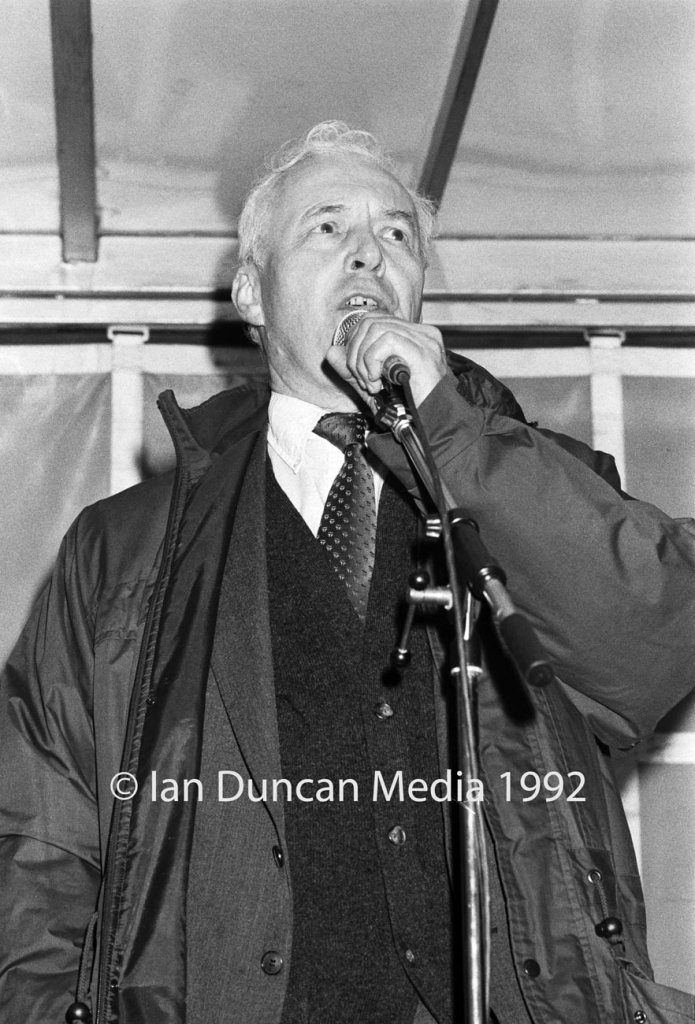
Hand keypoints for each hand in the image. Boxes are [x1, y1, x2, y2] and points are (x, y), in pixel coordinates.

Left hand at [324, 314, 448, 408]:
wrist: (432, 427)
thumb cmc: (409, 410)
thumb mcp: (372, 386)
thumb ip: (352, 369)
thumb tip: (331, 351)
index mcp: (414, 337)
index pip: (374, 320)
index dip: (355, 342)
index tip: (357, 371)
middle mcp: (422, 333)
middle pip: (371, 322)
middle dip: (355, 353)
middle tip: (363, 381)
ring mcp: (425, 340)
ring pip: (375, 329)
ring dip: (362, 360)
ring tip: (371, 384)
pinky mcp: (422, 351)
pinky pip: (385, 340)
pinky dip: (372, 361)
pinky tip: (377, 382)